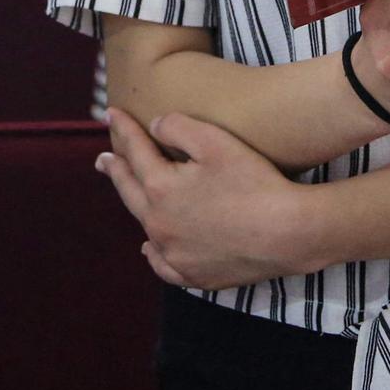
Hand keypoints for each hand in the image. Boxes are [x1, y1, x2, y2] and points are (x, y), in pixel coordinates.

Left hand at [98, 108, 324, 289]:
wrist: (287, 232)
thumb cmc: (254, 181)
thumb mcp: (215, 141)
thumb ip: (176, 127)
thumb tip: (152, 127)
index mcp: (160, 188)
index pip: (134, 152)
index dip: (123, 130)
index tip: (111, 115)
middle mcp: (158, 224)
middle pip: (129, 191)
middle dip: (115, 170)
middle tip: (103, 159)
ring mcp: (173, 254)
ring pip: (145, 227)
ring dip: (135, 208)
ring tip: (130, 198)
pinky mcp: (193, 275)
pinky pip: (163, 264)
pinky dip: (153, 253)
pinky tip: (150, 248)